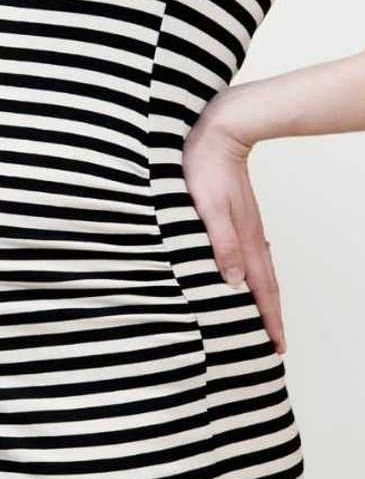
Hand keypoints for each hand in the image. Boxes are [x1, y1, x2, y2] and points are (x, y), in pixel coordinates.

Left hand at [183, 88, 285, 354]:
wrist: (218, 131)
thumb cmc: (202, 168)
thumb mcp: (206, 207)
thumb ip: (219, 243)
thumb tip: (233, 282)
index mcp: (243, 240)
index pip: (260, 289)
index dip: (267, 319)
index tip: (275, 347)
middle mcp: (249, 237)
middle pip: (265, 284)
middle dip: (269, 316)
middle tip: (274, 345)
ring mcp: (247, 226)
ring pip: (259, 270)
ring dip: (263, 297)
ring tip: (264, 318)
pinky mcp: (239, 215)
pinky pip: (250, 254)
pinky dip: (253, 274)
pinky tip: (245, 277)